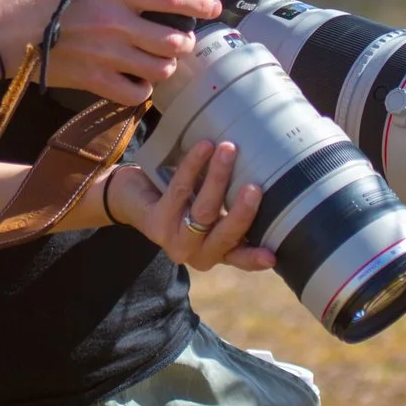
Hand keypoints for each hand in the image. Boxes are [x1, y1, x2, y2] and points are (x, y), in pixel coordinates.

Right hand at [0, 0, 221, 105]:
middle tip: (179, 38)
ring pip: (161, 69)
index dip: (198, 2)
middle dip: (183, 41)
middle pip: (175, 39)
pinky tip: (135, 80)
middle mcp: (117, 23)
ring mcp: (108, 55)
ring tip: (159, 60)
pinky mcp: (94, 81)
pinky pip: (135, 93)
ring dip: (165, 65)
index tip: (214, 6)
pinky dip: (142, 89)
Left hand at [106, 140, 272, 271]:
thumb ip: (230, 202)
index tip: (272, 256)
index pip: (240, 258)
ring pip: (204, 212)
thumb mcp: (211, 206)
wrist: (132, 198)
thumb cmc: (182, 199)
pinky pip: (180, 190)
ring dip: (218, 178)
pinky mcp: (155, 223)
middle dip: (242, 211)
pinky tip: (204, 147)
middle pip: (225, 235)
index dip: (255, 258)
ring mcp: (174, 242)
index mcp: (216, 251)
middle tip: (255, 187)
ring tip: (228, 149)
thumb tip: (266, 170)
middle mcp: (197, 254)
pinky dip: (193, 165)